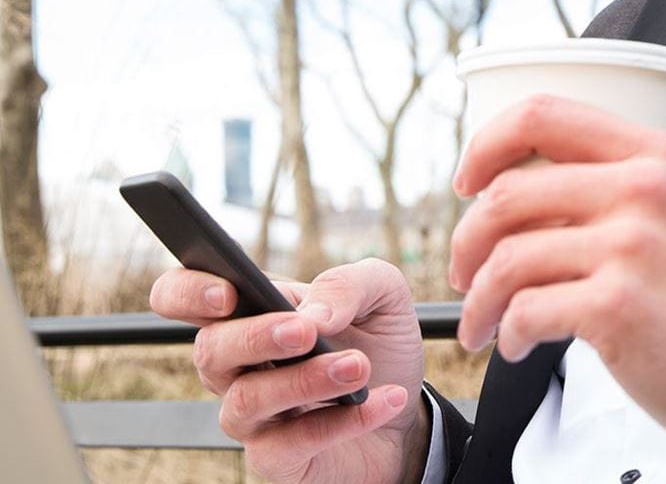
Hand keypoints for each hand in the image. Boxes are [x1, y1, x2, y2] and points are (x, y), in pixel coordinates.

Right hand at [150, 258, 429, 483]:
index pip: (180, 296)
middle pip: (209, 350)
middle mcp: (239, 365)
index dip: (188, 292)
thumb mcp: (381, 295)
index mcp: (252, 312)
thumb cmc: (378, 344)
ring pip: (246, 400)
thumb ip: (348, 284)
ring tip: (357, 367)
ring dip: (304, 380)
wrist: (408, 409)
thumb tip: (313, 312)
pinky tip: (383, 401)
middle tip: (306, 332)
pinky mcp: (277, 458)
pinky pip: (291, 444)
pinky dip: (343, 421)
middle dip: (256, 336)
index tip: (228, 293)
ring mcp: (252, 416)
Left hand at [450, 94, 665, 479]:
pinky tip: (517, 344)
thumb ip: (615, 187)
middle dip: (466, 241)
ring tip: (482, 323)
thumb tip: (521, 192)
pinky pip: (524, 311)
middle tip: (464, 274)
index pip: (541, 114)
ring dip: (477, 299)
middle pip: (506, 194)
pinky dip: (506, 333)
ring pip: (506, 258)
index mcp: (654, 155)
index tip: (468, 181)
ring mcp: (632, 246)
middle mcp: (644, 189)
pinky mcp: (618, 307)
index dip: (486, 145)